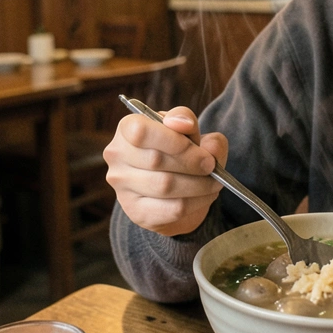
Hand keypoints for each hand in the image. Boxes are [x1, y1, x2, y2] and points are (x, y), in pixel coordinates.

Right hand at [103, 106, 227, 236]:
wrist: (172, 188)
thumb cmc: (179, 151)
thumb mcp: (187, 130)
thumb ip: (188, 121)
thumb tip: (185, 125)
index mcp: (127, 128)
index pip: (141, 131)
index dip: (174, 140)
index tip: (199, 146)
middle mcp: (117, 157)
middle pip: (156, 160)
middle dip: (192, 163)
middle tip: (212, 166)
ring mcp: (123, 187)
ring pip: (165, 186)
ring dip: (198, 184)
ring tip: (214, 181)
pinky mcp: (137, 212)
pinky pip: (172, 208)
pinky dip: (196, 202)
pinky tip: (206, 195)